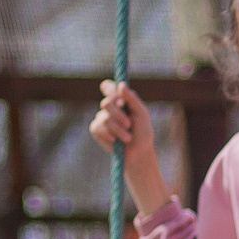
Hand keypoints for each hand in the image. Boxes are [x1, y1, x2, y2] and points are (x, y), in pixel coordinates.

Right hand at [90, 80, 173, 215]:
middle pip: (106, 102)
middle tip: (129, 124)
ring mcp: (101, 118)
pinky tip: (115, 140)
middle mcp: (110, 107)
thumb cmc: (142, 132)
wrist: (138, 153)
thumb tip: (121, 85)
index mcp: (121, 100)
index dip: (109, 88)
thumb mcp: (141, 114)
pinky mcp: (96, 129)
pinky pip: (98, 127)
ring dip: (118, 129)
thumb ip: (132, 99)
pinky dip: (109, 134)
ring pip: (104, 117)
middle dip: (119, 114)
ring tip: (128, 138)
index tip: (118, 98)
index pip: (109, 87)